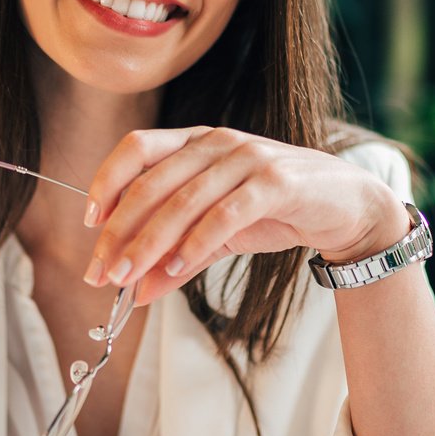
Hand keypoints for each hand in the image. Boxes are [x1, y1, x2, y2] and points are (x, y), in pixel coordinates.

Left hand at [82, 126, 407, 306]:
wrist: (346, 206)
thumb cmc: (274, 210)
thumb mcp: (215, 235)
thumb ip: (174, 259)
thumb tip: (134, 293)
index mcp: (196, 142)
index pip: (136, 149)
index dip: (106, 183)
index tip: (89, 225)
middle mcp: (217, 142)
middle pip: (151, 182)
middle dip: (120, 232)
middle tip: (103, 273)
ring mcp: (247, 158)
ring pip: (183, 201)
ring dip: (150, 244)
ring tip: (129, 279)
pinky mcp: (276, 182)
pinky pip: (225, 214)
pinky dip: (197, 243)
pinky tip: (178, 269)